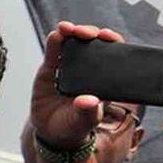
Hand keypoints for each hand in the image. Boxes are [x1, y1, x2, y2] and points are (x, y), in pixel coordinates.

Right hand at [31, 21, 121, 147]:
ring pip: (72, 42)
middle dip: (91, 33)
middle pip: (92, 43)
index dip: (111, 41)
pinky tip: (56, 35)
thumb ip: (88, 112)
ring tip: (69, 29)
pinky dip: (55, 41)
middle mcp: (87, 69)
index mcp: (102, 78)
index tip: (108, 36)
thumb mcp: (84, 123)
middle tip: (89, 33)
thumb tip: (90, 101)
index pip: (111, 53)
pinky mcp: (51, 68)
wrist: (52, 133)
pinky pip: (53, 50)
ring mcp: (68, 66)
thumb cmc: (74, 127)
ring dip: (72, 32)